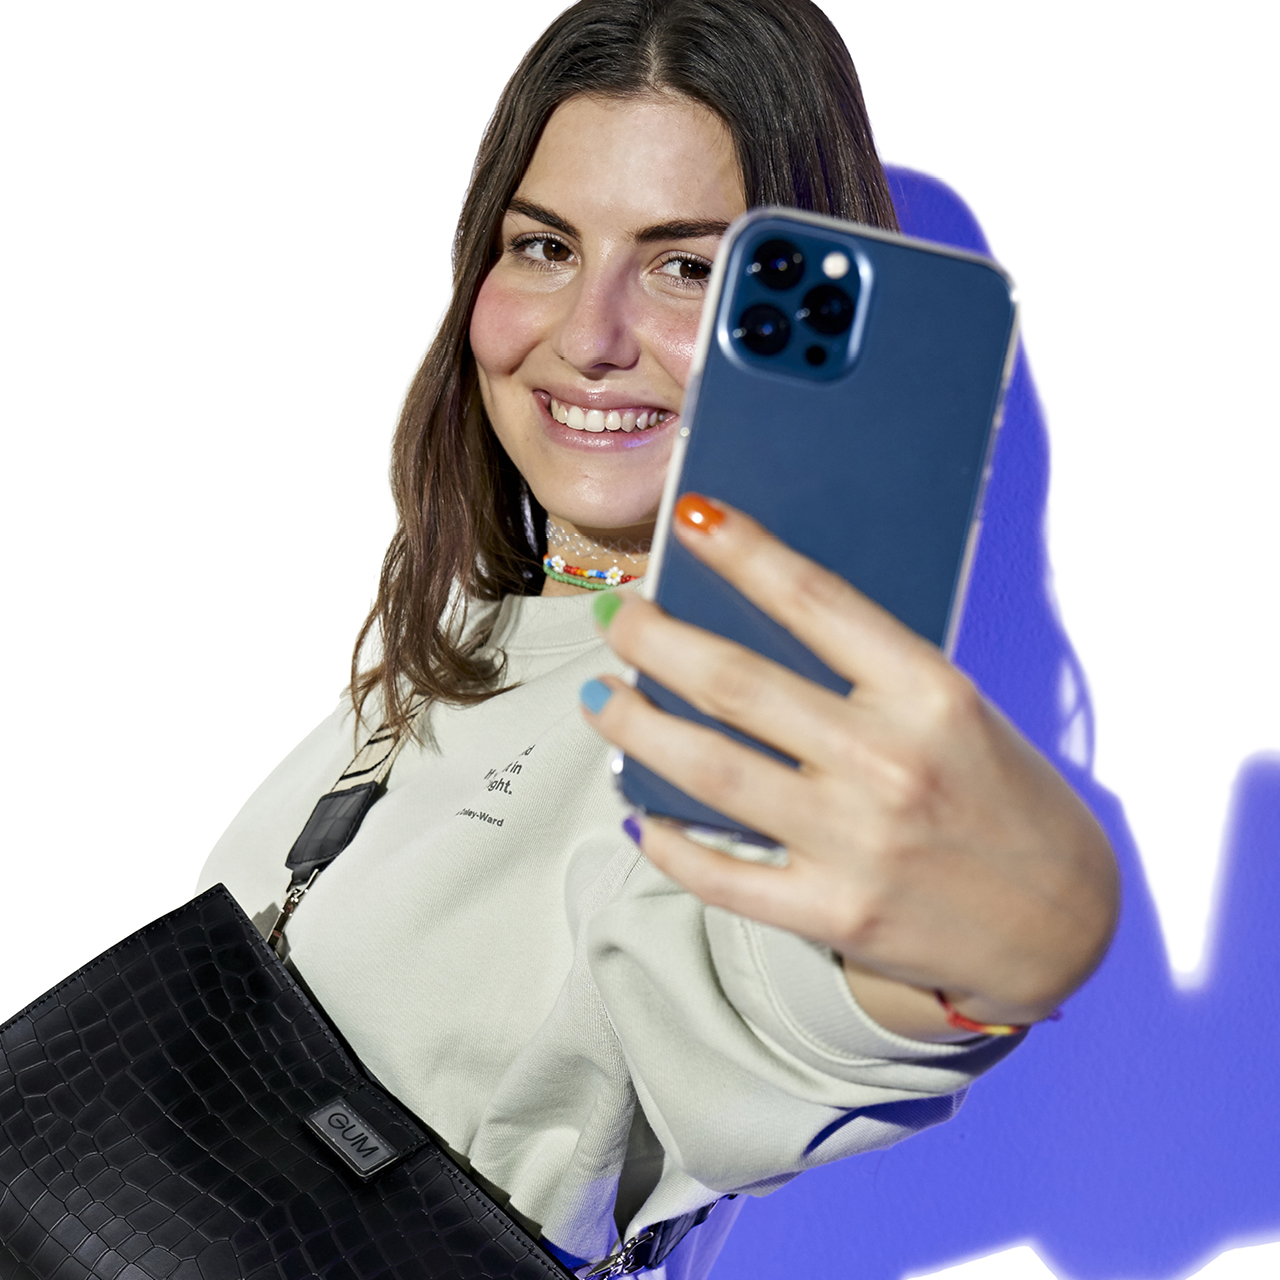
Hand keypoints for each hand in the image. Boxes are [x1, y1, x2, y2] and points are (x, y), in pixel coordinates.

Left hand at [581, 495, 1118, 1041]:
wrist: (1062, 926)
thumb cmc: (1000, 796)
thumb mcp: (956, 713)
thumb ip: (867, 677)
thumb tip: (747, 633)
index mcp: (932, 693)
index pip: (819, 600)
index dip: (746, 551)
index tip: (692, 515)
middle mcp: (892, 762)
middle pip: (738, 682)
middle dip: (655, 639)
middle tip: (616, 617)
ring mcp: (860, 843)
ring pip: (710, 769)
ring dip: (638, 725)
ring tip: (601, 698)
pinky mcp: (836, 913)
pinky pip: (722, 874)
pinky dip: (666, 841)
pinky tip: (636, 813)